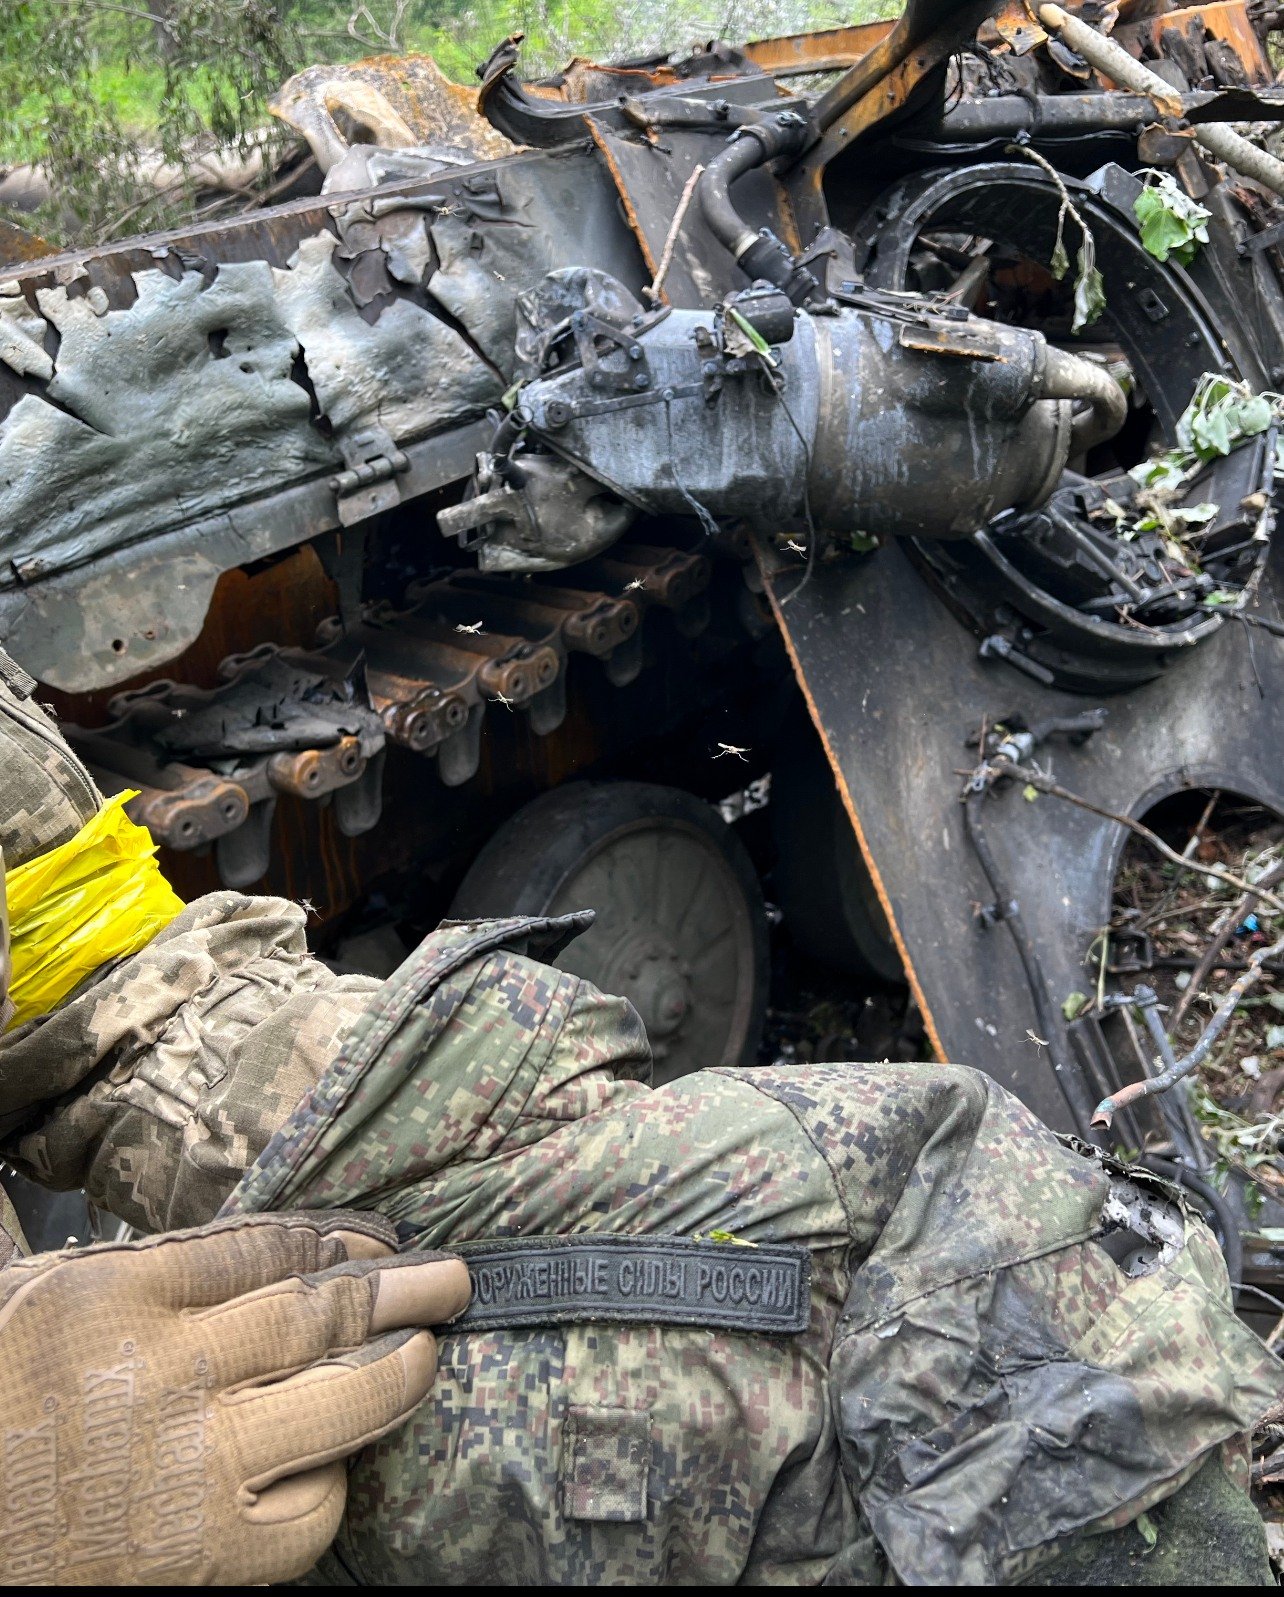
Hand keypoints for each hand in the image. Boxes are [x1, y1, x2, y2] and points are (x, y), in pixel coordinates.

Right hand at [0, 1211, 468, 1584]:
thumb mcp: (36, 1303)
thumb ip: (145, 1271)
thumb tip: (269, 1247)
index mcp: (115, 1297)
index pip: (262, 1247)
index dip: (335, 1239)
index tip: (375, 1239)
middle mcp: (166, 1373)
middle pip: (317, 1310)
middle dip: (401, 1289)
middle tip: (451, 1277)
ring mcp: (194, 1467)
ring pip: (341, 1401)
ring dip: (402, 1371)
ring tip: (427, 1350)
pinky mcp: (208, 1557)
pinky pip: (313, 1510)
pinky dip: (334, 1482)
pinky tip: (331, 1464)